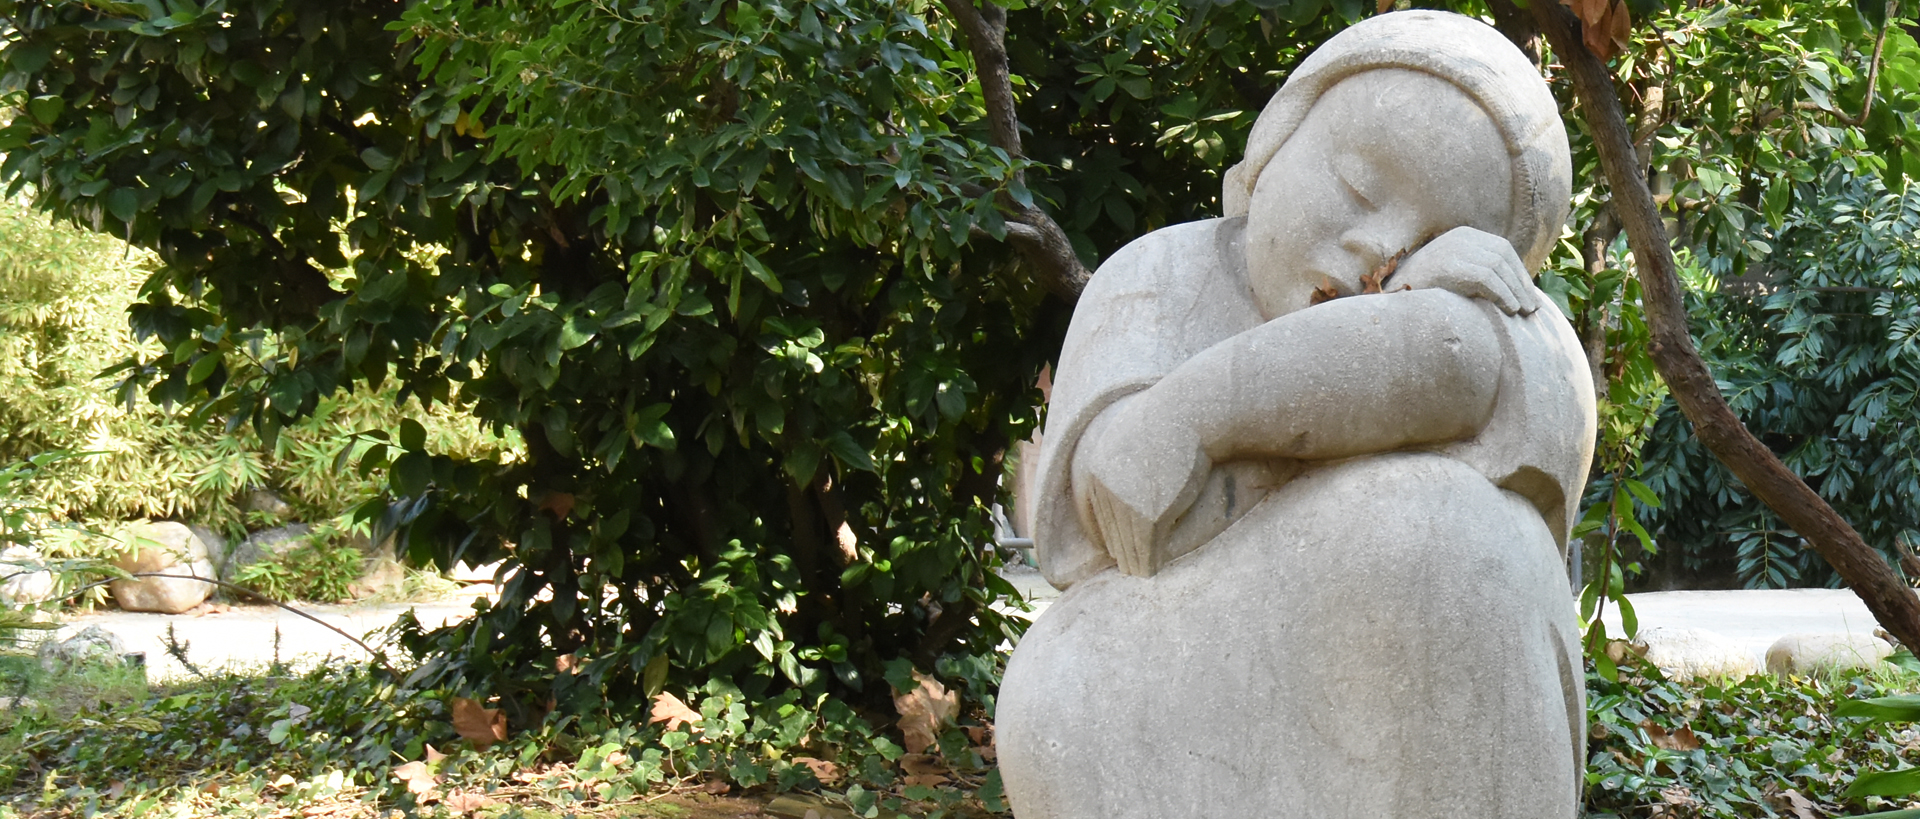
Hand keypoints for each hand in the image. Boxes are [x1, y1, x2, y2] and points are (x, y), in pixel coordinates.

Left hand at [1071, 395, 1211, 577]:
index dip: (1110, 532)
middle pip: (1111, 531)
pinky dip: (1148, 562)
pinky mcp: (1149, 516)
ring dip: (1134, 562)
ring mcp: (1126, 503)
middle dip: (1122, 550)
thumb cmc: (1171, 427)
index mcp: (1097, 472)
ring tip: (1139, 574)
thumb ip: (1127, 469)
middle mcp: (1105, 489)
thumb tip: (1127, 490)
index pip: (1100, 513)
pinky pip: (1146, 547)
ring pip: (1126, 544)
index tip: (1117, 547)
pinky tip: (1152, 570)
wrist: (1190, 414)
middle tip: (1129, 567)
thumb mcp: (1136, 444)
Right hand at [1387, 227, 1538, 315]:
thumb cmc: (1424, 291)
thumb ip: (1478, 272)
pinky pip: (1486, 278)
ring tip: (1522, 312)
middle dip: (1520, 283)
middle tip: (1531, 308)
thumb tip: (1514, 288)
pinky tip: (1508, 308)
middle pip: (1502, 256)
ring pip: (1497, 267)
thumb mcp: (1454, 272)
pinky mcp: (1448, 266)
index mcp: (1462, 236)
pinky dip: (1502, 294)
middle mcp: (1459, 238)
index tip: (1528, 294)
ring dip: (1514, 291)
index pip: (1501, 249)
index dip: (1518, 273)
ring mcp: (1452, 250)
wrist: (1389, 295)